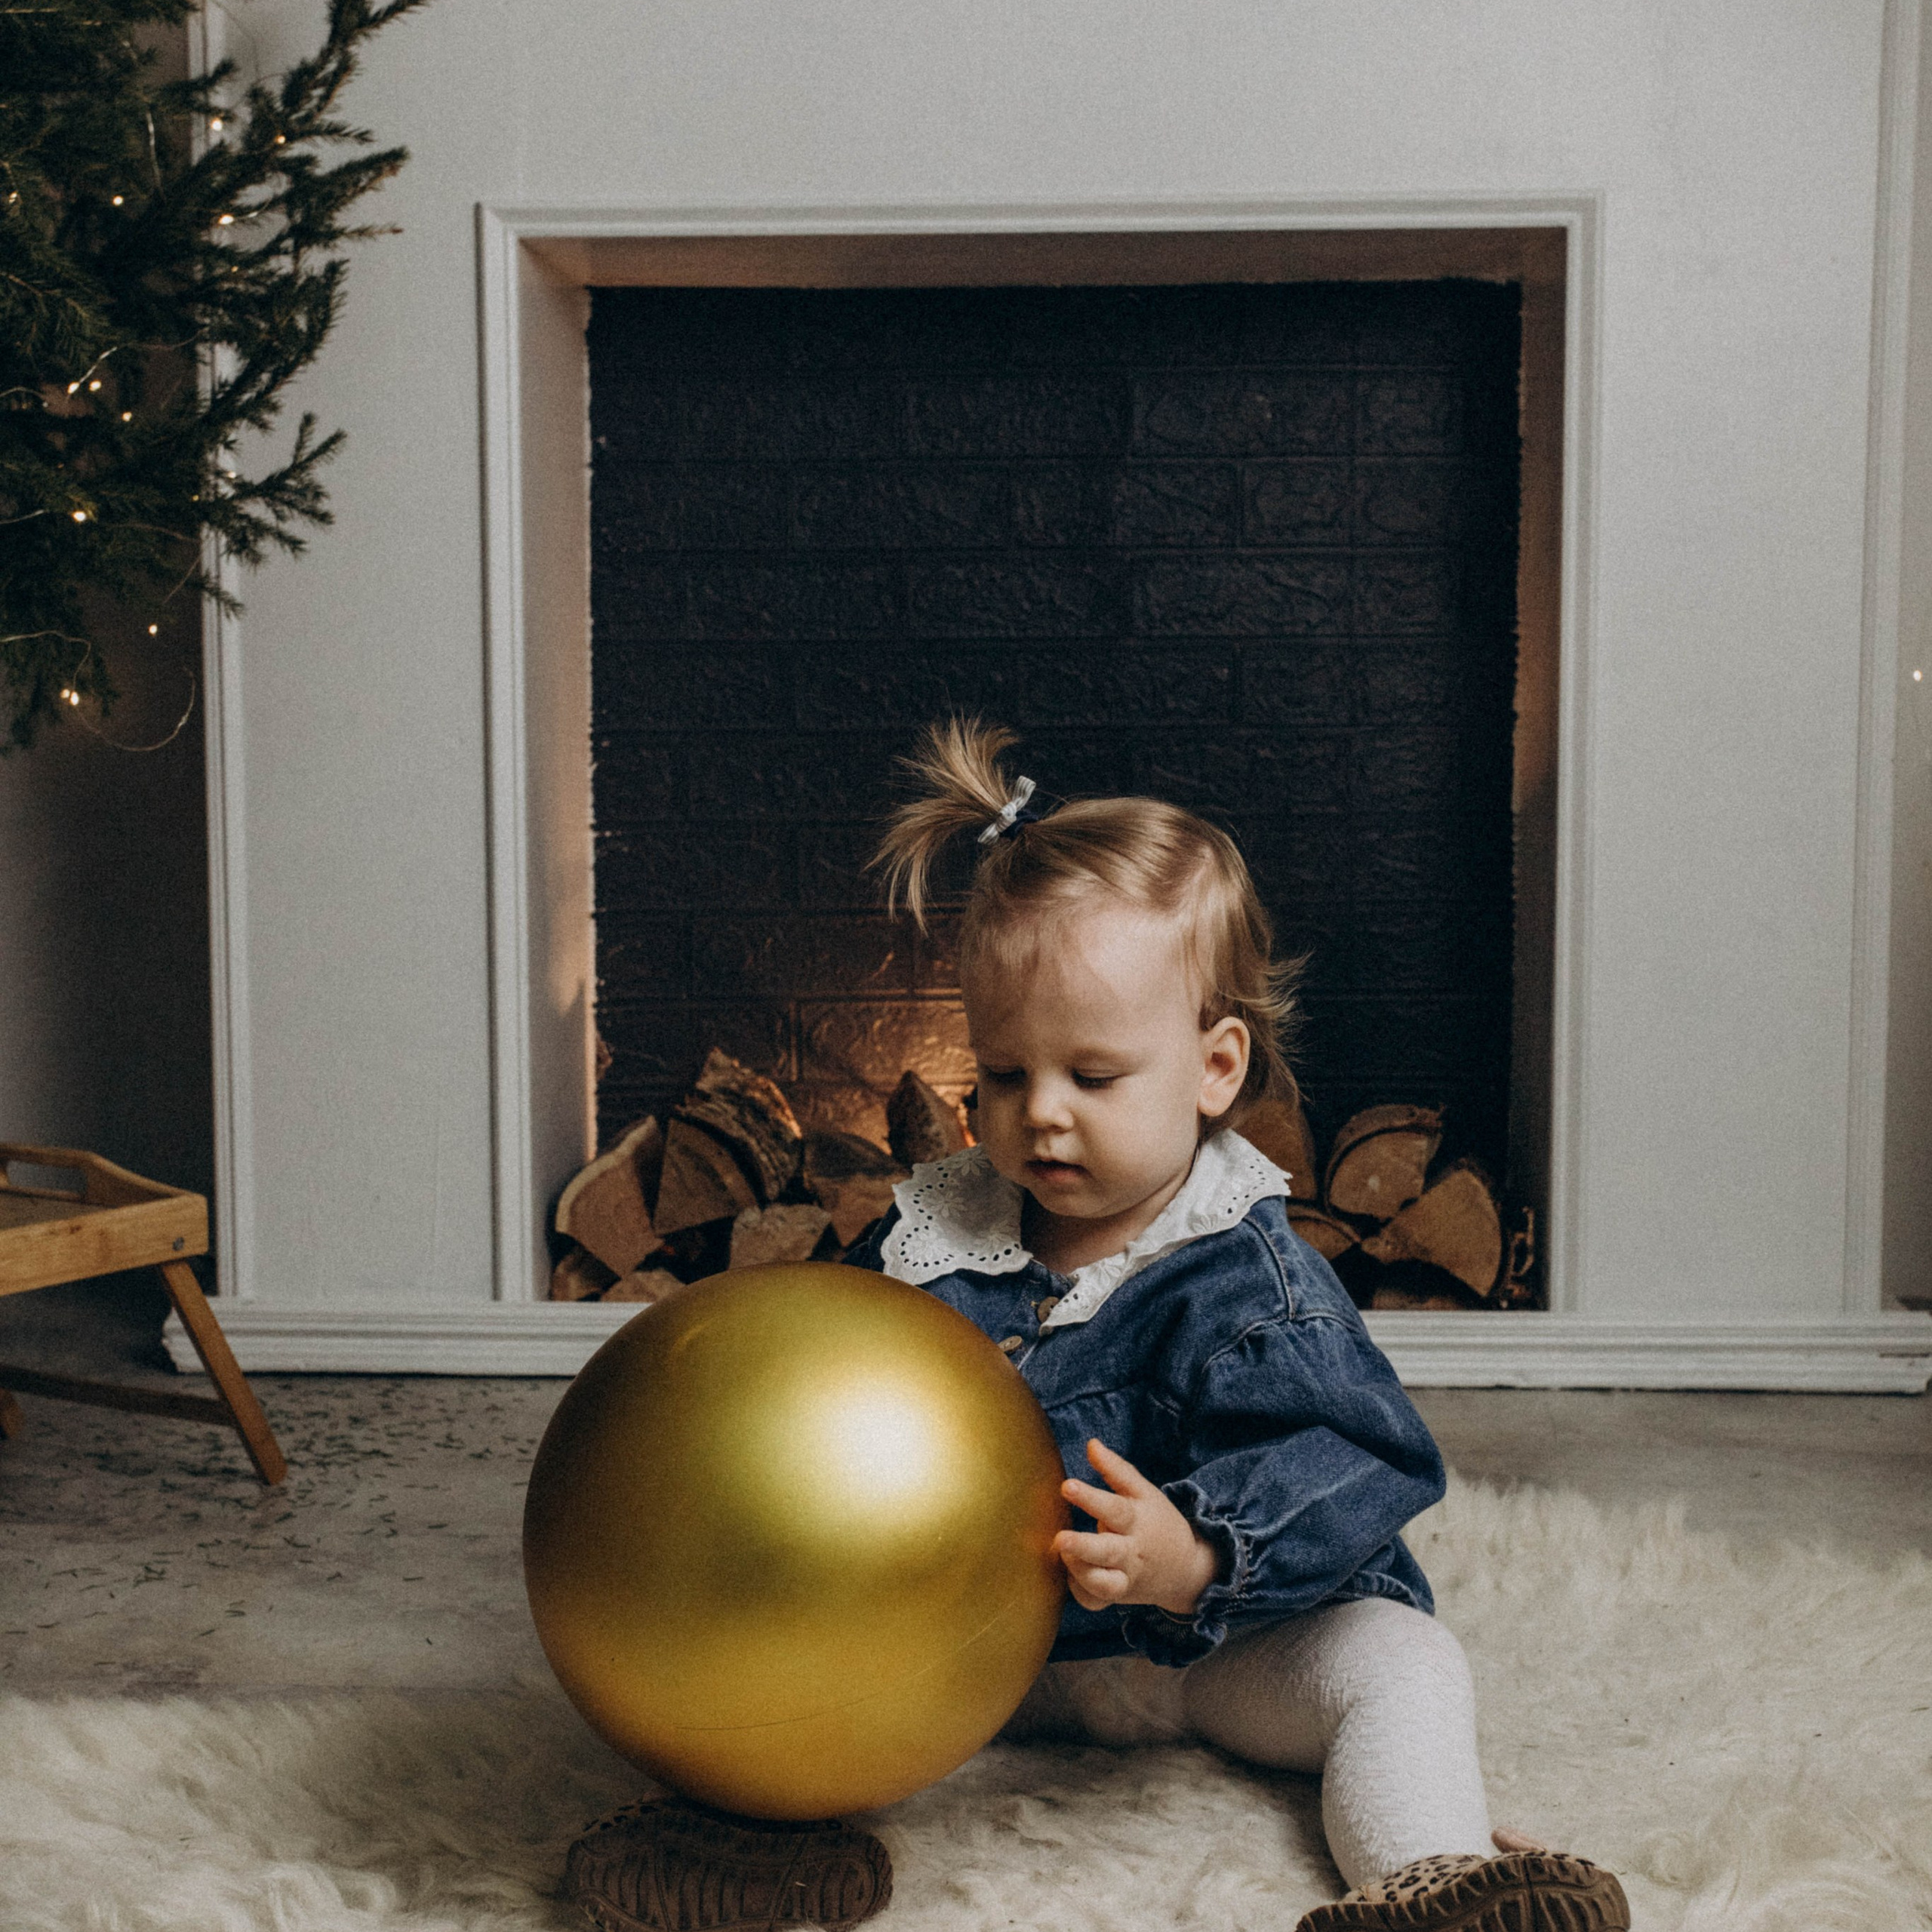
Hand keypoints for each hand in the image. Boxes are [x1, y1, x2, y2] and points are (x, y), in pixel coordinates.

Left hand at [1054, 1438, 1220, 1616]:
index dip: (1090, 1498)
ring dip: (1080, 1571)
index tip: (1066, 1486)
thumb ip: (1117, 1470)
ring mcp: (1126, 1578)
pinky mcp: (1118, 1597)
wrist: (1186, 1570)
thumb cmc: (1157, 1522)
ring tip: (1062, 1552)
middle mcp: (1131, 1552)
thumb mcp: (1144, 1493)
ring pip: (1103, 1584)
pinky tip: (1070, 1576)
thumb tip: (1091, 1444)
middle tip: (1060, 1539)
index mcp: (1138, 1521)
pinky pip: (1096, 1601)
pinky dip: (1081, 1593)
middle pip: (1107, 1552)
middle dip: (1083, 1547)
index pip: (1115, 1508)